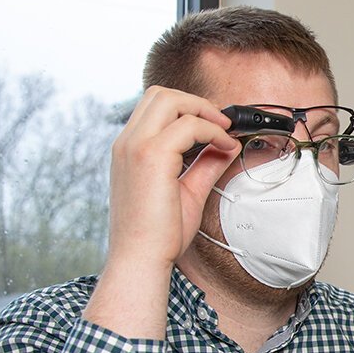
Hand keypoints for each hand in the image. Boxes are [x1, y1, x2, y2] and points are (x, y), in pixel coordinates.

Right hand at [84, 88, 235, 337]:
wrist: (140, 259)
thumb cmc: (158, 234)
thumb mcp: (186, 191)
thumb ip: (204, 165)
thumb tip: (226, 145)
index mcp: (129, 149)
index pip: (155, 107)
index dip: (188, 108)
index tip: (215, 126)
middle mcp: (127, 142)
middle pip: (160, 94)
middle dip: (196, 101)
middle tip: (222, 123)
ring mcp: (135, 146)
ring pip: (170, 99)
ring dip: (203, 110)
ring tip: (225, 131)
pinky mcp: (150, 156)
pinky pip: (188, 125)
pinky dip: (212, 131)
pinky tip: (226, 147)